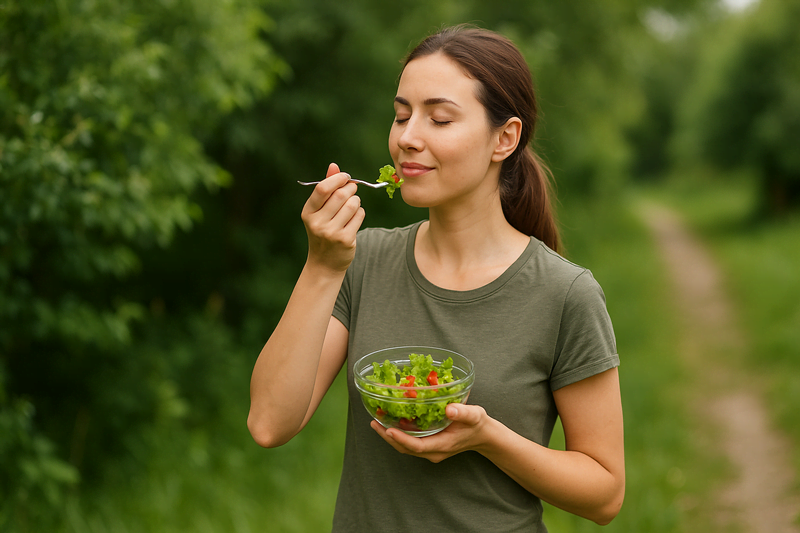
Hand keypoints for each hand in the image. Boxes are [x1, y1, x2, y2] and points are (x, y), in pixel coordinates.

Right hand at [301, 163, 364, 272]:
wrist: (325, 263)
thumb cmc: (323, 231)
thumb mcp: (319, 211)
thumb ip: (326, 188)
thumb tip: (334, 166)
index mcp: (308, 212)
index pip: (322, 188)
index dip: (337, 179)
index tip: (345, 177)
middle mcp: (317, 223)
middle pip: (340, 195)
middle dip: (350, 189)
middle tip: (352, 190)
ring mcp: (331, 233)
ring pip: (352, 205)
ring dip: (356, 201)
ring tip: (353, 205)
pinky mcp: (345, 240)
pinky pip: (359, 216)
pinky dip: (360, 213)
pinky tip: (355, 217)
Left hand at [370, 403, 488, 462]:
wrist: (483, 435)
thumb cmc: (478, 424)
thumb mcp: (474, 415)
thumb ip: (463, 412)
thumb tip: (450, 409)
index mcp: (442, 445)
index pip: (417, 446)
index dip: (401, 439)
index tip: (389, 429)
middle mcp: (433, 451)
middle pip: (405, 448)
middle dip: (388, 437)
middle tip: (374, 423)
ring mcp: (430, 450)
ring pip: (405, 446)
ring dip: (390, 436)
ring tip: (377, 421)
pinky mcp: (428, 445)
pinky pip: (409, 442)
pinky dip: (398, 433)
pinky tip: (390, 421)